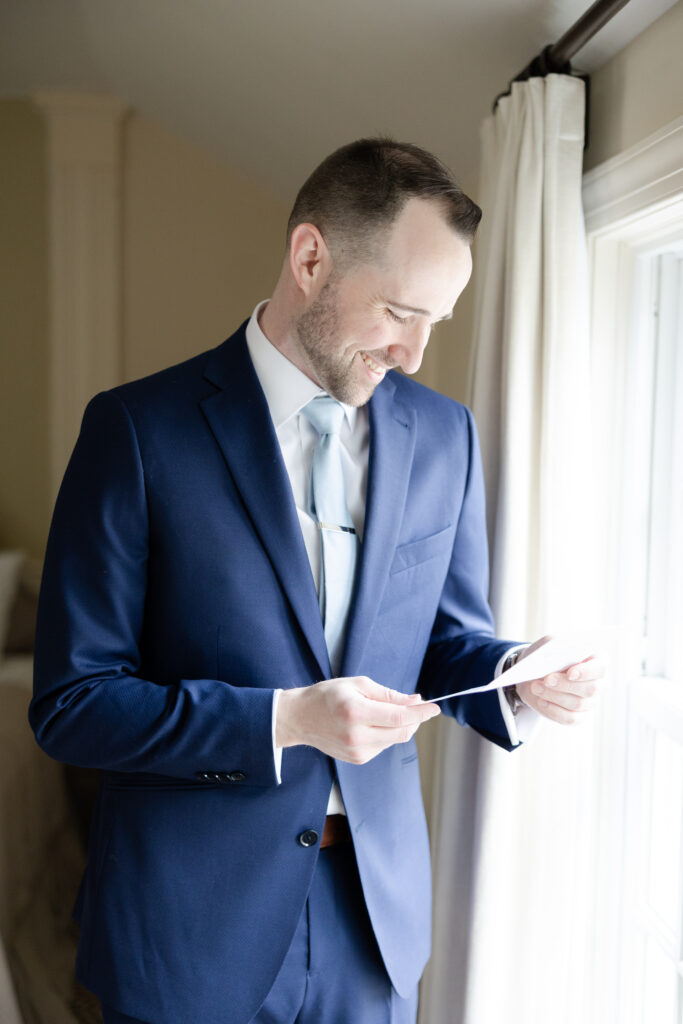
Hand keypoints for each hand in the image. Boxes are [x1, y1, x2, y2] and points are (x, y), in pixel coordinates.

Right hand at [276, 676, 440, 764]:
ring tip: (387, 711)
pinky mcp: (358, 759)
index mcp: (356, 712)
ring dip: (401, 726)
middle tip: (417, 705)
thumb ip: (388, 695)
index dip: (421, 712)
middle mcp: (357, 736)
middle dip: (415, 719)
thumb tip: (414, 700)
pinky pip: (384, 746)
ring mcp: (357, 752)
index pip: (399, 717)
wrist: (299, 718)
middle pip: (402, 732)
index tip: (435, 707)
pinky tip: (373, 723)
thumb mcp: (357, 684)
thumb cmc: (327, 696)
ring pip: (395, 740)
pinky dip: (387, 734)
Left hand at [514, 636, 602, 724]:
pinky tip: (541, 701)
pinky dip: (553, 710)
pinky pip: (570, 718)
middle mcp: (598, 683)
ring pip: (578, 703)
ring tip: (536, 687)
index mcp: (597, 661)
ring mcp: (590, 702)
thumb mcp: (549, 644)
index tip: (570, 673)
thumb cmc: (547, 656)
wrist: (534, 674)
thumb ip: (555, 646)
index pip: (600, 667)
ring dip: (554, 695)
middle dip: (565, 685)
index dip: (587, 671)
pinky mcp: (578, 716)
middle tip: (546, 680)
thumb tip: (556, 657)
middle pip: (590, 689)